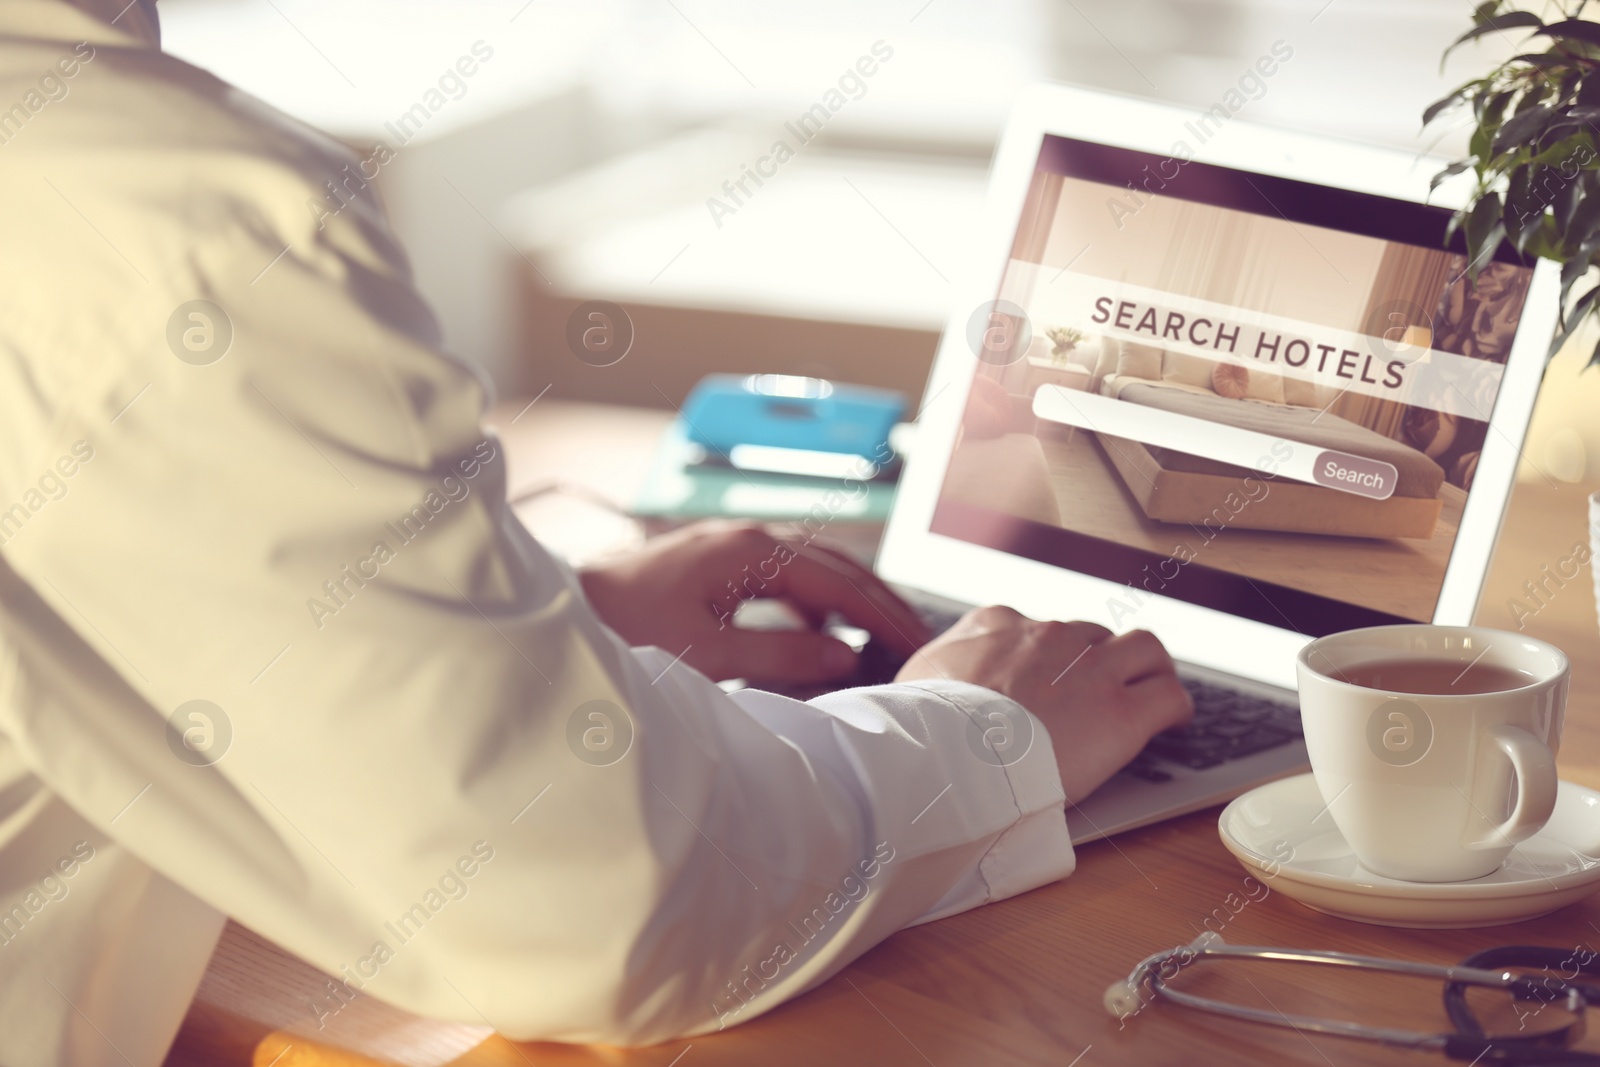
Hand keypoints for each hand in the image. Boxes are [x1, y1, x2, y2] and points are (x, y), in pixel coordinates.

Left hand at [579, 520, 928, 684]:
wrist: (563, 612)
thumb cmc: (624, 631)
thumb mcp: (709, 654)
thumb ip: (783, 654)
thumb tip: (845, 655)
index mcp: (752, 549)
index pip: (841, 582)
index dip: (883, 616)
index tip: (916, 644)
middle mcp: (747, 536)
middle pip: (836, 566)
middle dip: (878, 603)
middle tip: (917, 639)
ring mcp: (730, 546)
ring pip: (812, 569)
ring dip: (849, 602)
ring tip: (880, 638)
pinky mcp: (715, 563)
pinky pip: (784, 578)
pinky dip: (813, 603)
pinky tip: (820, 632)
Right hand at [895, 606, 1191, 799]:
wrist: (950, 754)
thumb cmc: (924, 727)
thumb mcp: (916, 681)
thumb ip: (936, 670)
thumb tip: (926, 685)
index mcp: (998, 624)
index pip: (1036, 627)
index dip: (1050, 655)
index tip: (1050, 678)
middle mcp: (1049, 636)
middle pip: (1091, 636)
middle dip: (1098, 661)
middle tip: (1101, 688)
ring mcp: (1090, 670)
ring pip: (1143, 649)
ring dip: (1149, 669)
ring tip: (1152, 690)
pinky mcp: (1120, 712)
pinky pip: (1168, 695)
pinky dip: (1175, 706)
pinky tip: (1174, 721)